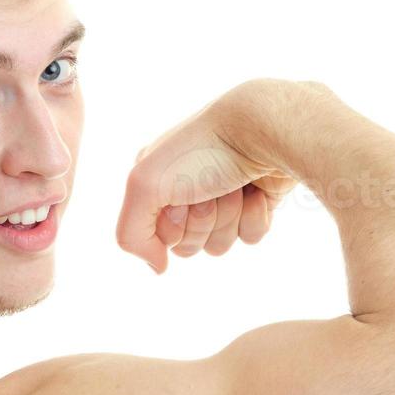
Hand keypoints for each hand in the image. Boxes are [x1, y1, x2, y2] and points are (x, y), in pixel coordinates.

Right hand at [116, 81, 303, 273]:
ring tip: (235, 186)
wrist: (263, 129)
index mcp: (156, 181)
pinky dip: (254, 218)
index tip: (181, 197)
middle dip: (203, 222)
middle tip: (210, 190)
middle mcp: (186, 189)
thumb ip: (131, 234)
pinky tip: (256, 192)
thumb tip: (159, 266)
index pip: (157, 235)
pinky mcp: (256, 200)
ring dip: (229, 218)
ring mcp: (222, 195)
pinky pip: (250, 235)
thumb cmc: (203, 151)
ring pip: (219, 243)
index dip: (172, 225)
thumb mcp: (144, 185)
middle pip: (188, 244)